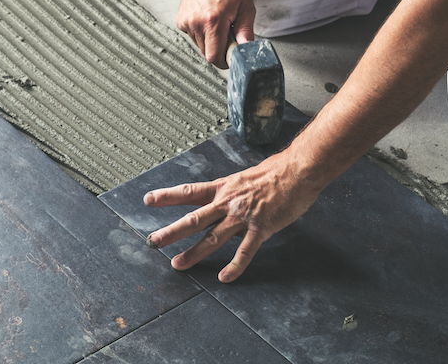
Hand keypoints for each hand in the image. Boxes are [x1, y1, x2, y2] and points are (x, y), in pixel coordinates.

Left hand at [143, 153, 320, 282]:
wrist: (299, 170)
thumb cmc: (275, 172)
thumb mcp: (244, 178)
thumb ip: (230, 192)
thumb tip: (220, 200)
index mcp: (223, 188)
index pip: (189, 192)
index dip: (167, 196)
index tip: (148, 200)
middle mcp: (228, 202)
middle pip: (194, 218)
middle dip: (172, 231)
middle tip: (153, 241)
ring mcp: (243, 216)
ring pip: (213, 237)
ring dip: (193, 252)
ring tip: (177, 264)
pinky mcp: (261, 228)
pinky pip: (245, 251)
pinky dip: (234, 266)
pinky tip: (224, 277)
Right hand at [177, 0, 255, 68]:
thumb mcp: (245, 7)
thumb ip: (246, 31)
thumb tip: (247, 49)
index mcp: (213, 22)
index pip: (214, 57)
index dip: (224, 61)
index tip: (230, 57)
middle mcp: (197, 23)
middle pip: (206, 54)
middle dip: (218, 50)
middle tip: (227, 35)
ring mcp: (187, 23)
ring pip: (199, 46)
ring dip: (210, 41)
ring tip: (216, 24)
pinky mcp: (181, 21)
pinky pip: (192, 37)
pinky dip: (201, 33)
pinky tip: (206, 20)